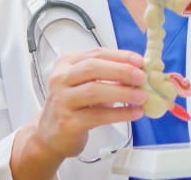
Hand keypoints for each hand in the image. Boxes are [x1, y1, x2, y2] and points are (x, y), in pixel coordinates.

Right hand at [11, 48, 146, 178]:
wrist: (49, 136)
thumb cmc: (72, 105)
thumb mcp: (84, 84)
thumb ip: (106, 75)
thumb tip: (138, 71)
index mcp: (66, 63)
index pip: (96, 53)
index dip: (120, 56)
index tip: (140, 61)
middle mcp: (60, 79)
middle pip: (93, 68)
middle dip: (121, 71)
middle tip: (142, 77)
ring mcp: (62, 101)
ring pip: (94, 91)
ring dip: (122, 93)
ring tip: (142, 96)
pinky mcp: (68, 123)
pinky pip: (98, 116)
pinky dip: (119, 113)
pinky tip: (134, 113)